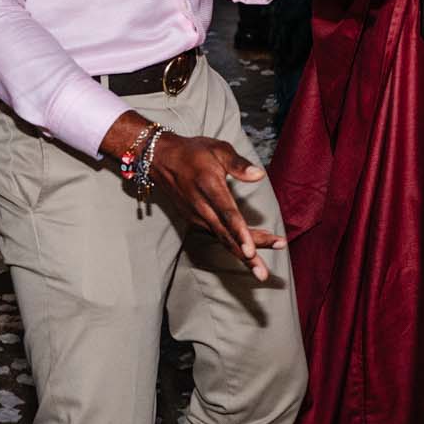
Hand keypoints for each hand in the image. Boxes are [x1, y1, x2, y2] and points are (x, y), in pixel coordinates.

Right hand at [149, 131, 285, 281]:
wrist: (160, 159)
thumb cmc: (193, 152)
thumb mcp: (217, 149)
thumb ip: (238, 164)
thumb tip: (259, 175)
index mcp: (209, 187)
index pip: (227, 214)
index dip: (240, 233)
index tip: (251, 250)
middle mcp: (202, 207)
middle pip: (227, 235)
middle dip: (246, 256)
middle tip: (263, 274)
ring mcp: (197, 216)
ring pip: (223, 240)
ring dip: (243, 255)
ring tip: (261, 271)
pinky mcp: (195, 220)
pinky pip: (218, 236)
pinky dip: (234, 245)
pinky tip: (250, 252)